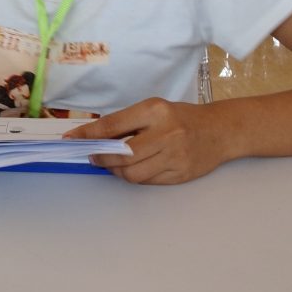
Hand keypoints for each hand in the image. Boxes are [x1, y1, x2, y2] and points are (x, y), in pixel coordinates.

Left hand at [64, 97, 229, 183]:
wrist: (220, 130)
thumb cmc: (181, 117)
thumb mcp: (153, 109)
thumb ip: (126, 122)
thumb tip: (94, 137)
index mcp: (154, 111)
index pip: (112, 125)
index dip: (88, 135)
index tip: (71, 140)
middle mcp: (166, 133)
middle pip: (121, 154)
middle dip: (102, 158)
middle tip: (94, 157)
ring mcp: (175, 156)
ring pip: (132, 173)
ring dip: (117, 171)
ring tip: (115, 164)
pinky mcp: (181, 174)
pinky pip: (148, 182)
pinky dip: (136, 177)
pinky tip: (135, 169)